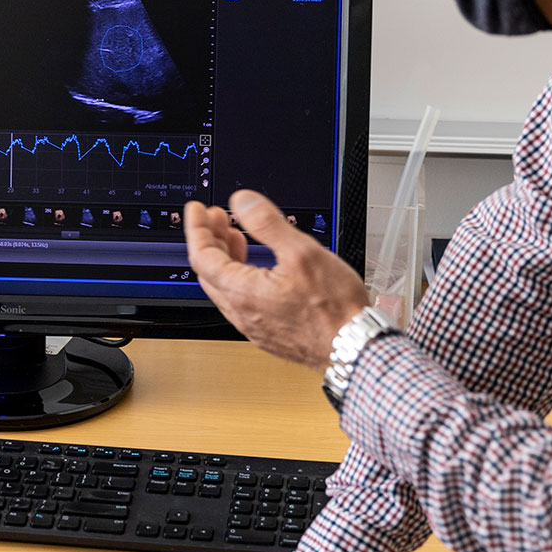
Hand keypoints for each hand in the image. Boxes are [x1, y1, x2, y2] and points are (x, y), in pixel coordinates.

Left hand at [185, 190, 368, 368]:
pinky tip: (258, 267)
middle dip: (210, 239)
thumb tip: (242, 202)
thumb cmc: (334, 308)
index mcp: (242, 292)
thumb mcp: (302, 252)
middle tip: (219, 218)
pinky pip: (240, 301)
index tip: (196, 210)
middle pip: (209, 272)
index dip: (196, 228)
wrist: (354, 348)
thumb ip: (267, 224)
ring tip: (237, 236)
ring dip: (225, 258)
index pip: (202, 256)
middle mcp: (241, 313)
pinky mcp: (267, 333)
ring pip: (225, 287)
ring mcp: (253, 326)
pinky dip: (239, 276)